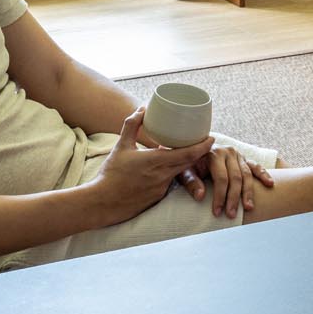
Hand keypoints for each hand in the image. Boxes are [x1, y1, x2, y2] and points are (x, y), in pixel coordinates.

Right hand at [91, 108, 214, 223]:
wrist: (101, 203)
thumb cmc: (111, 174)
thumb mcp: (121, 146)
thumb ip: (132, 126)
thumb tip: (142, 109)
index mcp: (156, 162)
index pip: (188, 154)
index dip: (203, 146)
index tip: (211, 138)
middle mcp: (163, 176)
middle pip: (189, 163)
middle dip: (198, 153)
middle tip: (203, 142)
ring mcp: (161, 190)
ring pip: (180, 173)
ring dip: (185, 164)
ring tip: (186, 153)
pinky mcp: (157, 199)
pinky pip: (170, 184)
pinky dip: (172, 175)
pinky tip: (167, 171)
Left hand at [186, 144, 274, 218]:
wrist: (195, 150)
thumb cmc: (189, 165)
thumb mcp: (185, 172)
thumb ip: (192, 182)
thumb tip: (201, 196)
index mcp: (214, 154)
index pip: (221, 178)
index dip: (220, 196)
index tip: (217, 212)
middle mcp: (228, 152)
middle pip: (235, 178)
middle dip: (234, 198)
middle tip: (232, 215)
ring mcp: (238, 155)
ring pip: (247, 175)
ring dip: (248, 192)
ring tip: (249, 207)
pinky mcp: (244, 158)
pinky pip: (256, 166)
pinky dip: (263, 175)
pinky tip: (270, 184)